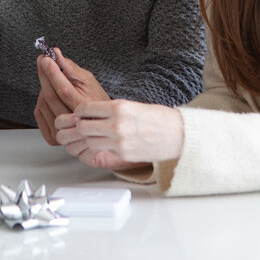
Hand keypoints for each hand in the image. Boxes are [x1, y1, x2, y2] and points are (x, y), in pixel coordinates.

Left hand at [33, 48, 108, 144]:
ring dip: (44, 88)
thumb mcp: (88, 81)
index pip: (63, 89)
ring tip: (53, 82)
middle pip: (50, 96)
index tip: (46, 59)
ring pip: (43, 103)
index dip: (52, 73)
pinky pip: (38, 112)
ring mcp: (62, 132)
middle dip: (44, 75)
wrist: (98, 123)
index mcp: (85, 109)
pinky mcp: (52, 137)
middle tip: (43, 61)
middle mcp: (73, 124)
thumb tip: (56, 53)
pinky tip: (51, 97)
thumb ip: (70, 68)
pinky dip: (41, 101)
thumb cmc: (95, 100)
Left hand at [54, 100, 184, 168]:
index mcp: (119, 107)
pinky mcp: (123, 154)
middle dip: (81, 126)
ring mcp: (119, 141)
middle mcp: (116, 124)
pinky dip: (104, 147)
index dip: (80, 111)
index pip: (85, 108)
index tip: (80, 113)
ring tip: (98, 135)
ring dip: (91, 138)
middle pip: (83, 127)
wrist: (179, 135)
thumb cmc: (159, 118)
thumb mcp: (133, 106)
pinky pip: (104, 150)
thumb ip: (112, 110)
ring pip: (90, 141)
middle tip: (85, 125)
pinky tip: (111, 142)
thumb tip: (91, 114)